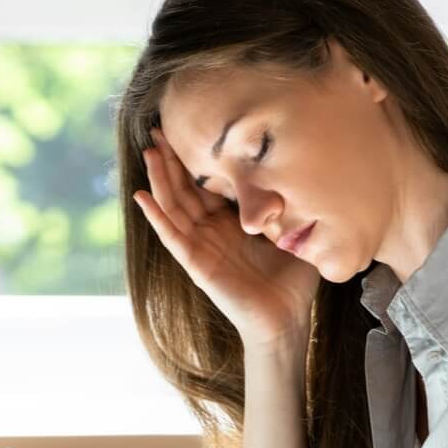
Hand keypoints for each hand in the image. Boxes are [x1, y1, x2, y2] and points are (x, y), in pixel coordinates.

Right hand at [134, 128, 319, 351]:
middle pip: (184, 189)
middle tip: (158, 129)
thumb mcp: (295, 231)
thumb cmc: (293, 281)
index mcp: (232, 222)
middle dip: (172, 159)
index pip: (207, 183)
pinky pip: (172, 237)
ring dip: (159, 179)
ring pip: (173, 206)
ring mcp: (201, 247)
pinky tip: (142, 197)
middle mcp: (212, 231)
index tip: (188, 127)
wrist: (286, 319)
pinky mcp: (197, 265)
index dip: (196, 157)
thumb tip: (305, 170)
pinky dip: (156, 217)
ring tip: (148, 151)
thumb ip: (292, 205)